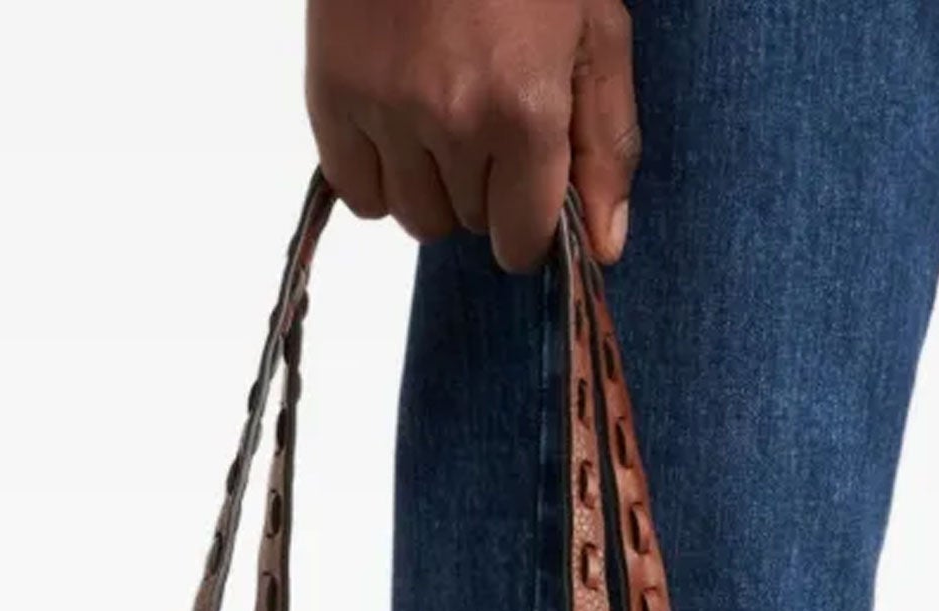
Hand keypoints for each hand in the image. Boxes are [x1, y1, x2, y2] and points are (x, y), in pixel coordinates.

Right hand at [306, 0, 638, 270]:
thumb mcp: (596, 35)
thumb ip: (606, 146)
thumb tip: (604, 247)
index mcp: (525, 111)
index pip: (520, 242)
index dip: (528, 225)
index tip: (528, 189)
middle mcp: (454, 123)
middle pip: (467, 226)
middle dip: (483, 191)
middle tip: (486, 118)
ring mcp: (387, 110)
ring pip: (414, 217)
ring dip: (432, 188)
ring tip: (441, 118)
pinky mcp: (333, 93)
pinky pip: (358, 194)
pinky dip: (378, 177)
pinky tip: (398, 129)